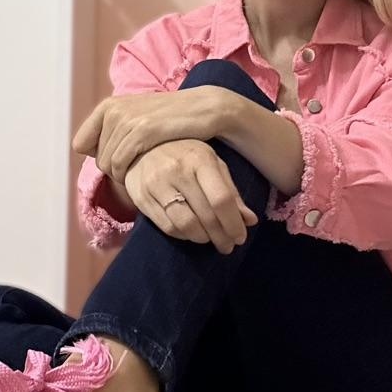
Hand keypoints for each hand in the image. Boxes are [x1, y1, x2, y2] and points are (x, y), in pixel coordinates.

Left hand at [71, 87, 229, 183]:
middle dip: (113, 169)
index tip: (119, 159)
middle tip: (135, 169)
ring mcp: (127, 119)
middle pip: (95, 157)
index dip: (98, 156)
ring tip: (140, 172)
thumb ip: (111, 129)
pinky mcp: (142, 130)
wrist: (204, 108)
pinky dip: (128, 175)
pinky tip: (143, 173)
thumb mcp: (136, 117)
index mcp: (108, 106)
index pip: (80, 144)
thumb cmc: (170, 119)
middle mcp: (113, 110)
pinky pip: (120, 163)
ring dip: (122, 175)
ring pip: (106, 163)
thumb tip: (85, 150)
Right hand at [123, 138, 258, 254]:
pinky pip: (167, 227)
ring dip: (202, 238)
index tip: (240, 237)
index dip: (234, 223)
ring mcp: (156, 185)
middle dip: (221, 236)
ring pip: (185, 225)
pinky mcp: (141, 198)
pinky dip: (184, 236)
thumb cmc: (183, 153)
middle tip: (228, 246)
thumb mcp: (211, 162)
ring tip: (210, 240)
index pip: (221, 199)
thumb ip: (230, 190)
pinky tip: (191, 234)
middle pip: (205, 215)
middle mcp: (177, 171)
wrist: (141, 145)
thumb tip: (250, 220)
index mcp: (199, 159)